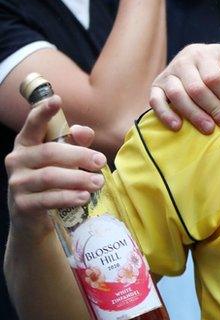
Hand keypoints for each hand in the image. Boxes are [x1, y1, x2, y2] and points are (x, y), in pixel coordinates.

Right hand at [5, 96, 105, 237]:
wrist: (34, 219)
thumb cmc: (53, 180)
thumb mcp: (65, 159)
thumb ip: (75, 143)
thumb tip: (83, 131)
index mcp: (26, 144)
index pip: (33, 125)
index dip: (43, 112)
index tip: (57, 100)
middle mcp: (17, 160)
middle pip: (50, 152)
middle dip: (79, 156)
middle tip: (101, 161)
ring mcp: (17, 183)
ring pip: (50, 176)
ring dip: (78, 179)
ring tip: (98, 182)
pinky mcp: (22, 205)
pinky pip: (47, 199)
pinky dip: (68, 197)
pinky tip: (83, 197)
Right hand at [149, 44, 219, 133]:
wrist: (196, 57)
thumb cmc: (218, 63)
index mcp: (202, 55)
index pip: (213, 78)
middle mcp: (182, 62)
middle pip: (196, 89)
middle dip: (214, 109)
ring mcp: (167, 74)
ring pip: (177, 95)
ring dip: (194, 114)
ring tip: (208, 128)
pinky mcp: (156, 86)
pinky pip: (155, 101)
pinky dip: (165, 114)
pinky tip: (177, 126)